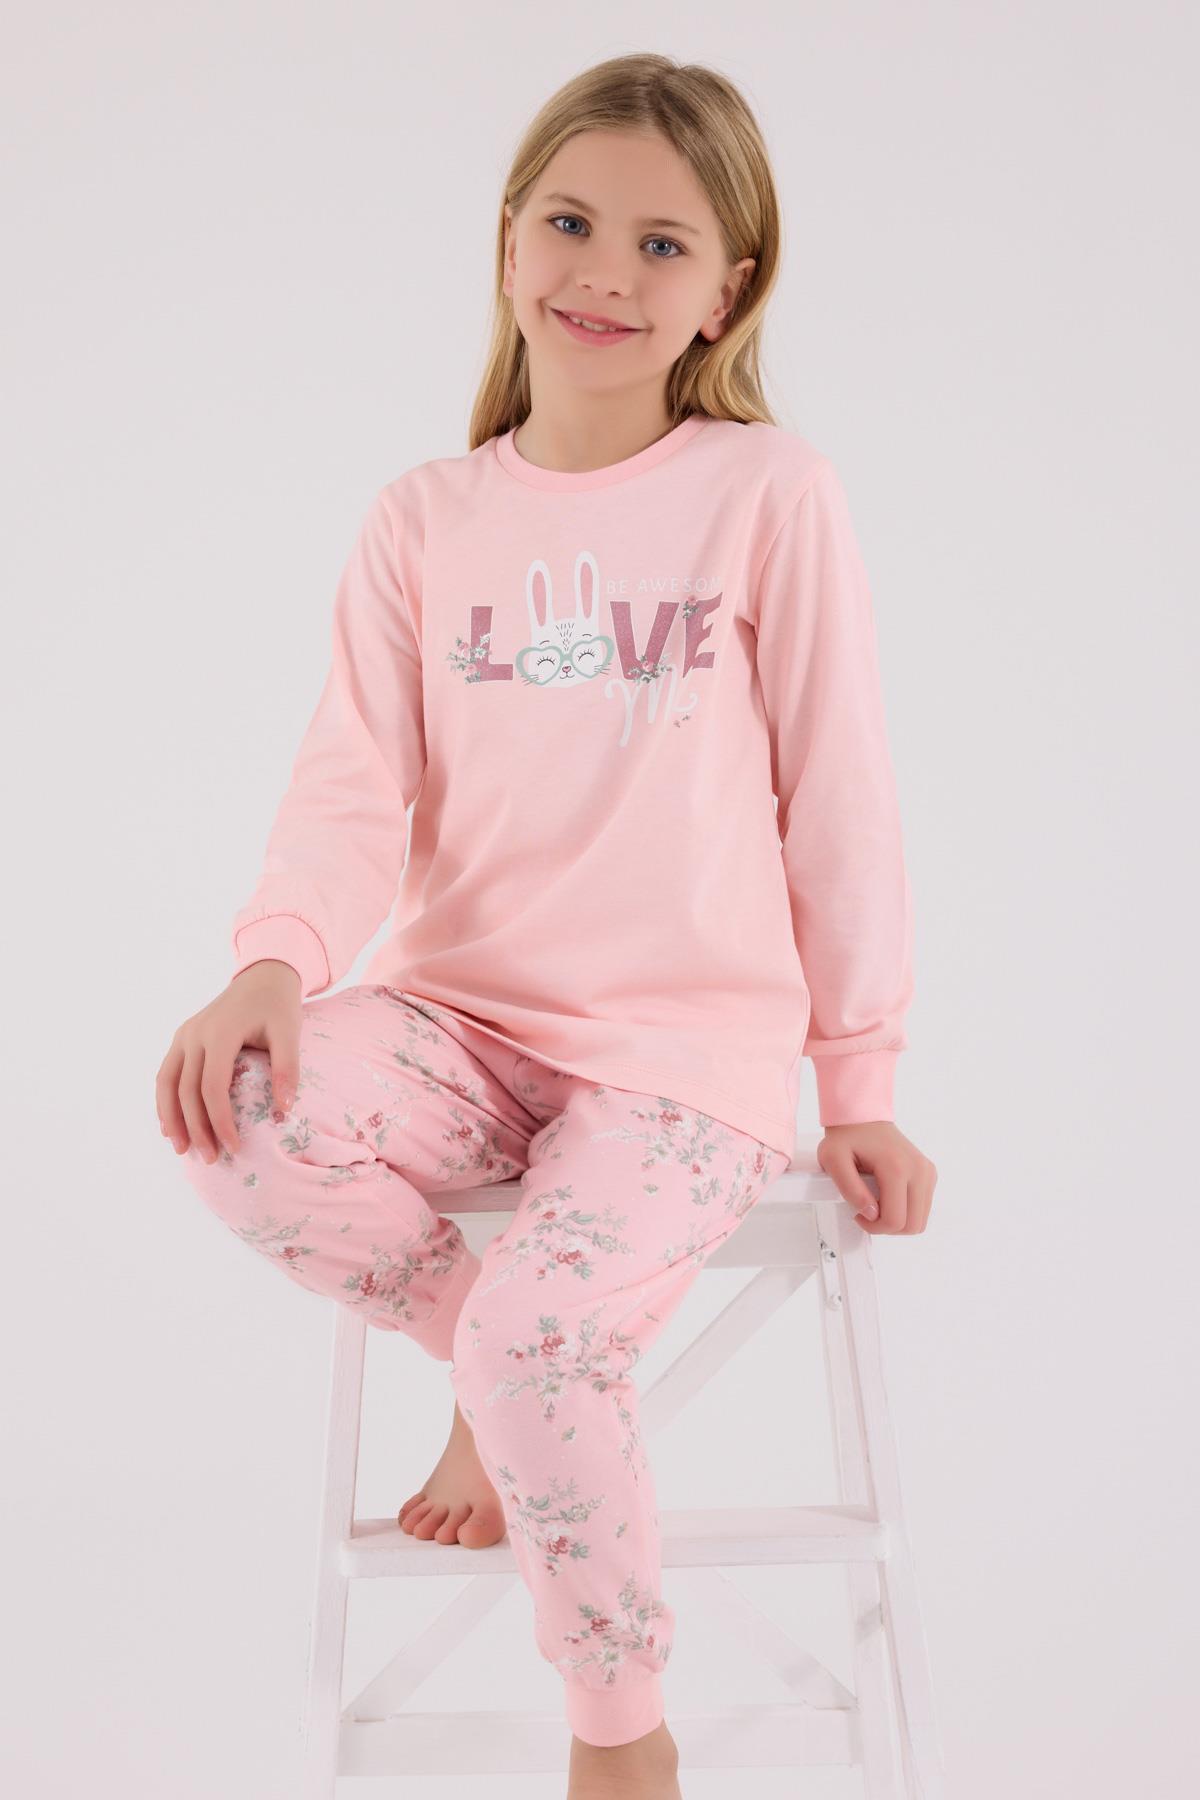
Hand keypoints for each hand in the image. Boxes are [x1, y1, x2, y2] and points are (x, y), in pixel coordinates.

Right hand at [156, 960, 302, 1163]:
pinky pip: (166, 1073)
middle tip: (211, 1159)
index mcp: (220, 1032)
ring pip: (166, 1083)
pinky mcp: (182, 1037)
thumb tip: (284, 1110)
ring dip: (172, 1119)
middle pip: (186, 1090)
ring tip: (182, 1150)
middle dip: (196, 1128)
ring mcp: (184, 1034)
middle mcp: (194, 1034)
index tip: (234, 1147)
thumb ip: (288, 1068)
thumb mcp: (289, 1032)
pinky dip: (165, 1101)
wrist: (262, 977)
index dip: (220, 1120)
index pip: (212, 1087)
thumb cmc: (278, 1007)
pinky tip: (170, 1125)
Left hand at [816, 1121, 936, 1233]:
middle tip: (867, 1212)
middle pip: (913, 1225)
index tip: (858, 1214)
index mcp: (896, 1168)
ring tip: (877, 1205)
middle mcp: (919, 1170)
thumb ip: (849, 1189)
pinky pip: (922, 1208)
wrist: (863, 1116)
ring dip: (898, 1221)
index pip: (895, 1220)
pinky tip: (887, 1198)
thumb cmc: (846, 1137)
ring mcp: (927, 1172)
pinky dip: (906, 1211)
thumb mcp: (833, 1159)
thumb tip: (871, 1213)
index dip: (874, 1227)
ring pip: (920, 1220)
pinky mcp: (928, 1174)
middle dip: (887, 1227)